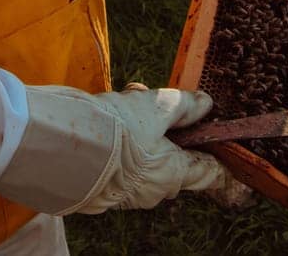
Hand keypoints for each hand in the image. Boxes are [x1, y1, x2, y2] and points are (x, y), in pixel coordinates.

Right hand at [0, 85, 232, 214]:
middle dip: (168, 126)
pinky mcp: (101, 183)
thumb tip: (206, 104)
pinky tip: (107, 109)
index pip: (210, 173)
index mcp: (173, 175)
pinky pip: (122, 157)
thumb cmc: (110, 130)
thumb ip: (182, 106)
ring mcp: (126, 190)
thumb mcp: (152, 107)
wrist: (54, 147)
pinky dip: (120, 134)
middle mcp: (153, 190)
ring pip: (146, 153)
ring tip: (124, 97)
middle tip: (151, 97)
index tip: (234, 160)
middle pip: (174, 157)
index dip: (223, 162)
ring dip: (140, 124)